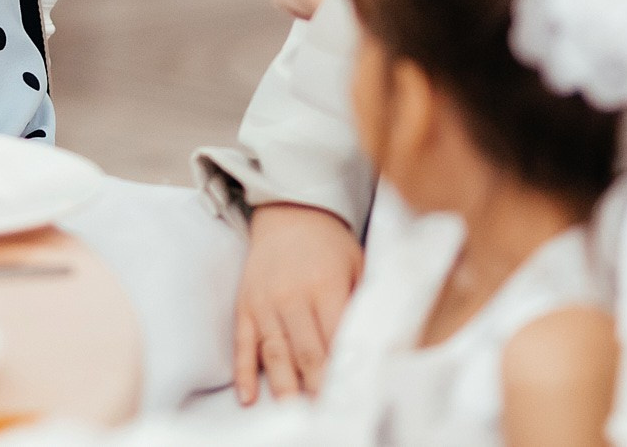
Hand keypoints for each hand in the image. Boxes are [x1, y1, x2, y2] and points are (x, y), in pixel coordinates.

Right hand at [234, 203, 361, 403]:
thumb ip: (366, 302)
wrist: (289, 211)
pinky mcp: (245, 304)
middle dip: (316, 387)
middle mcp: (292, 296)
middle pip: (306, 352)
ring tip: (291, 413)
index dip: (343, 370)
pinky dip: (243, 371)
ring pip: (274, 352)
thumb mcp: (358, 265)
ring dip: (283, 386)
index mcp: (326, 287)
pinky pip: (243, 342)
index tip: (351, 396)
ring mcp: (265, 301)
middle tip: (325, 414)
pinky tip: (248, 396)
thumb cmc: (331, 244)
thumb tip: (383, 344)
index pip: (336, 338)